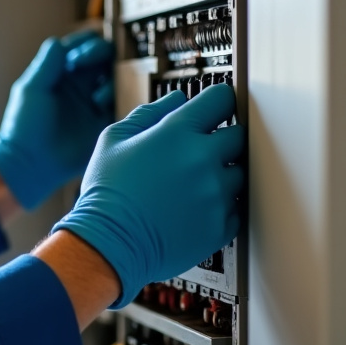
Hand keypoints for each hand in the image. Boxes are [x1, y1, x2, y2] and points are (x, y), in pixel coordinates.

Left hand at [0, 33, 114, 210]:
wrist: (30, 163)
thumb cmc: (24, 125)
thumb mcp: (31, 89)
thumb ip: (47, 64)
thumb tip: (58, 41)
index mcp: (62, 74)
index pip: (82, 48)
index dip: (86, 44)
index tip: (80, 54)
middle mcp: (81, 85)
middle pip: (105, 58)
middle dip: (103, 55)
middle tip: (93, 64)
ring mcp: (94, 103)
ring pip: (116, 78)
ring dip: (110, 79)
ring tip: (95, 96)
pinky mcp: (105, 122)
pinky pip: (122, 103)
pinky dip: (118, 98)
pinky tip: (102, 105)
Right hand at [53, 85, 244, 307]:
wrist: (108, 244)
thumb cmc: (107, 191)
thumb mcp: (114, 140)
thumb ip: (148, 114)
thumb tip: (177, 100)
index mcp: (178, 133)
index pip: (221, 99)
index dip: (216, 102)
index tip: (213, 109)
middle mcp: (204, 160)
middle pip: (239, 137)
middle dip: (222, 140)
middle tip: (198, 152)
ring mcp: (216, 195)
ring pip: (239, 175)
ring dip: (221, 176)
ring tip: (190, 187)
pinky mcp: (221, 226)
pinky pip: (235, 209)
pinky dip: (219, 208)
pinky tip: (192, 210)